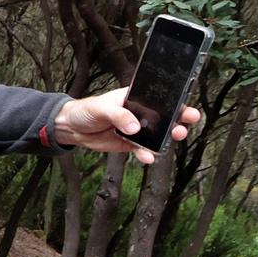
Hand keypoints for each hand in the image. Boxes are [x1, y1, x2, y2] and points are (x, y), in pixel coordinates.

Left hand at [52, 87, 201, 164]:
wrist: (72, 128)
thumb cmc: (86, 110)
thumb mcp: (101, 108)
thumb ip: (119, 115)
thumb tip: (135, 127)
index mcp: (133, 98)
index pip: (157, 99)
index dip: (173, 103)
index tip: (185, 108)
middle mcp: (138, 113)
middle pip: (162, 117)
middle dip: (177, 121)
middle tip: (184, 125)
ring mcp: (135, 129)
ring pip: (155, 135)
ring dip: (165, 138)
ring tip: (173, 139)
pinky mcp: (128, 143)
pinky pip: (141, 149)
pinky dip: (146, 154)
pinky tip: (149, 157)